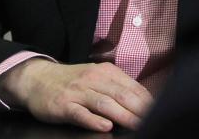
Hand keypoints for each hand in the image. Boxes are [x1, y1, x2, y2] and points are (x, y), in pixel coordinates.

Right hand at [0, 58, 153, 131]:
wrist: (37, 79)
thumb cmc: (72, 82)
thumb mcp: (96, 78)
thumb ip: (117, 87)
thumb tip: (144, 103)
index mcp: (105, 72)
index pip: (132, 87)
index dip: (147, 101)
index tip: (162, 112)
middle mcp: (93, 79)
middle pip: (122, 95)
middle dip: (140, 109)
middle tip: (154, 121)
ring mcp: (78, 92)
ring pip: (104, 103)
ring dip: (123, 115)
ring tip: (137, 125)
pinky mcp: (63, 105)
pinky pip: (80, 113)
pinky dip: (93, 120)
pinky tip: (104, 126)